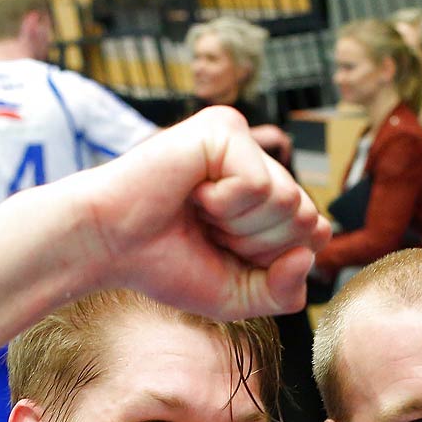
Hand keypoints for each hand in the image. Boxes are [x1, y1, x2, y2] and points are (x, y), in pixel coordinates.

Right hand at [53, 106, 328, 319]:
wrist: (107, 245)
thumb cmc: (166, 264)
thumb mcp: (239, 295)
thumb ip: (286, 290)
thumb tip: (313, 247)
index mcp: (268, 197)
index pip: (315, 234)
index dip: (271, 261)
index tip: (223, 252)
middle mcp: (261, 163)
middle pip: (306, 219)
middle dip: (257, 244)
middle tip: (207, 231)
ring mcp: (245, 141)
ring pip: (288, 201)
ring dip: (238, 224)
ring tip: (198, 211)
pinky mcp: (225, 126)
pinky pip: (259, 184)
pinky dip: (224, 203)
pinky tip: (192, 192)